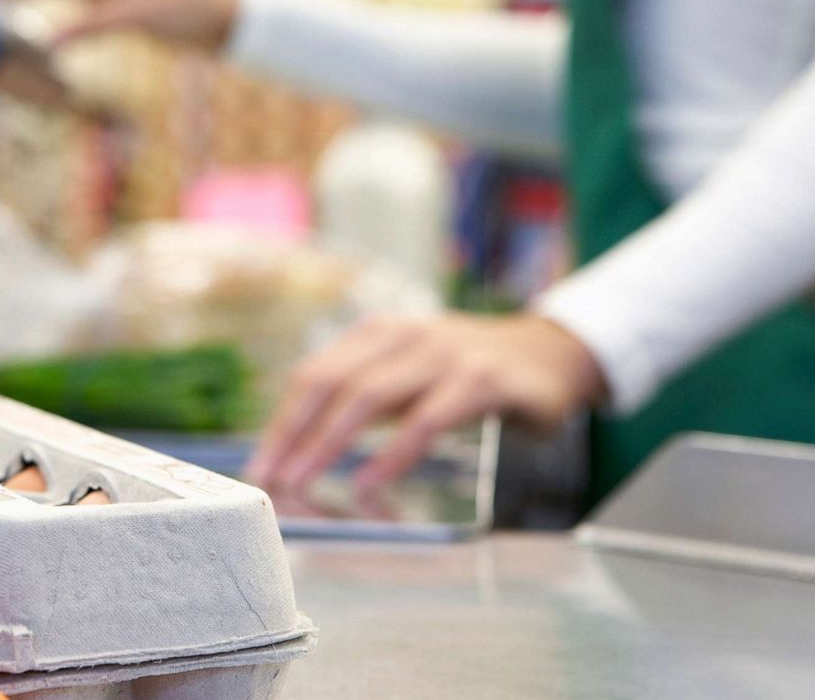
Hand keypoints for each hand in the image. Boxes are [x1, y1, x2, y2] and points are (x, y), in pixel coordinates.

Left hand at [244, 313, 604, 492]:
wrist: (554, 354)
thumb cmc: (469, 374)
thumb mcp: (412, 373)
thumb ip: (367, 398)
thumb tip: (303, 449)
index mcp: (380, 332)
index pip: (316, 374)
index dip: (284, 421)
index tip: (260, 465)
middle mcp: (406, 335)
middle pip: (332, 382)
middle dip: (295, 434)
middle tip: (271, 480)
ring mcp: (444, 354)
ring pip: (369, 396)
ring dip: (328, 443)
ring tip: (302, 483)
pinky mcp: (481, 380)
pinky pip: (425, 420)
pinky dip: (391, 454)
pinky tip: (368, 483)